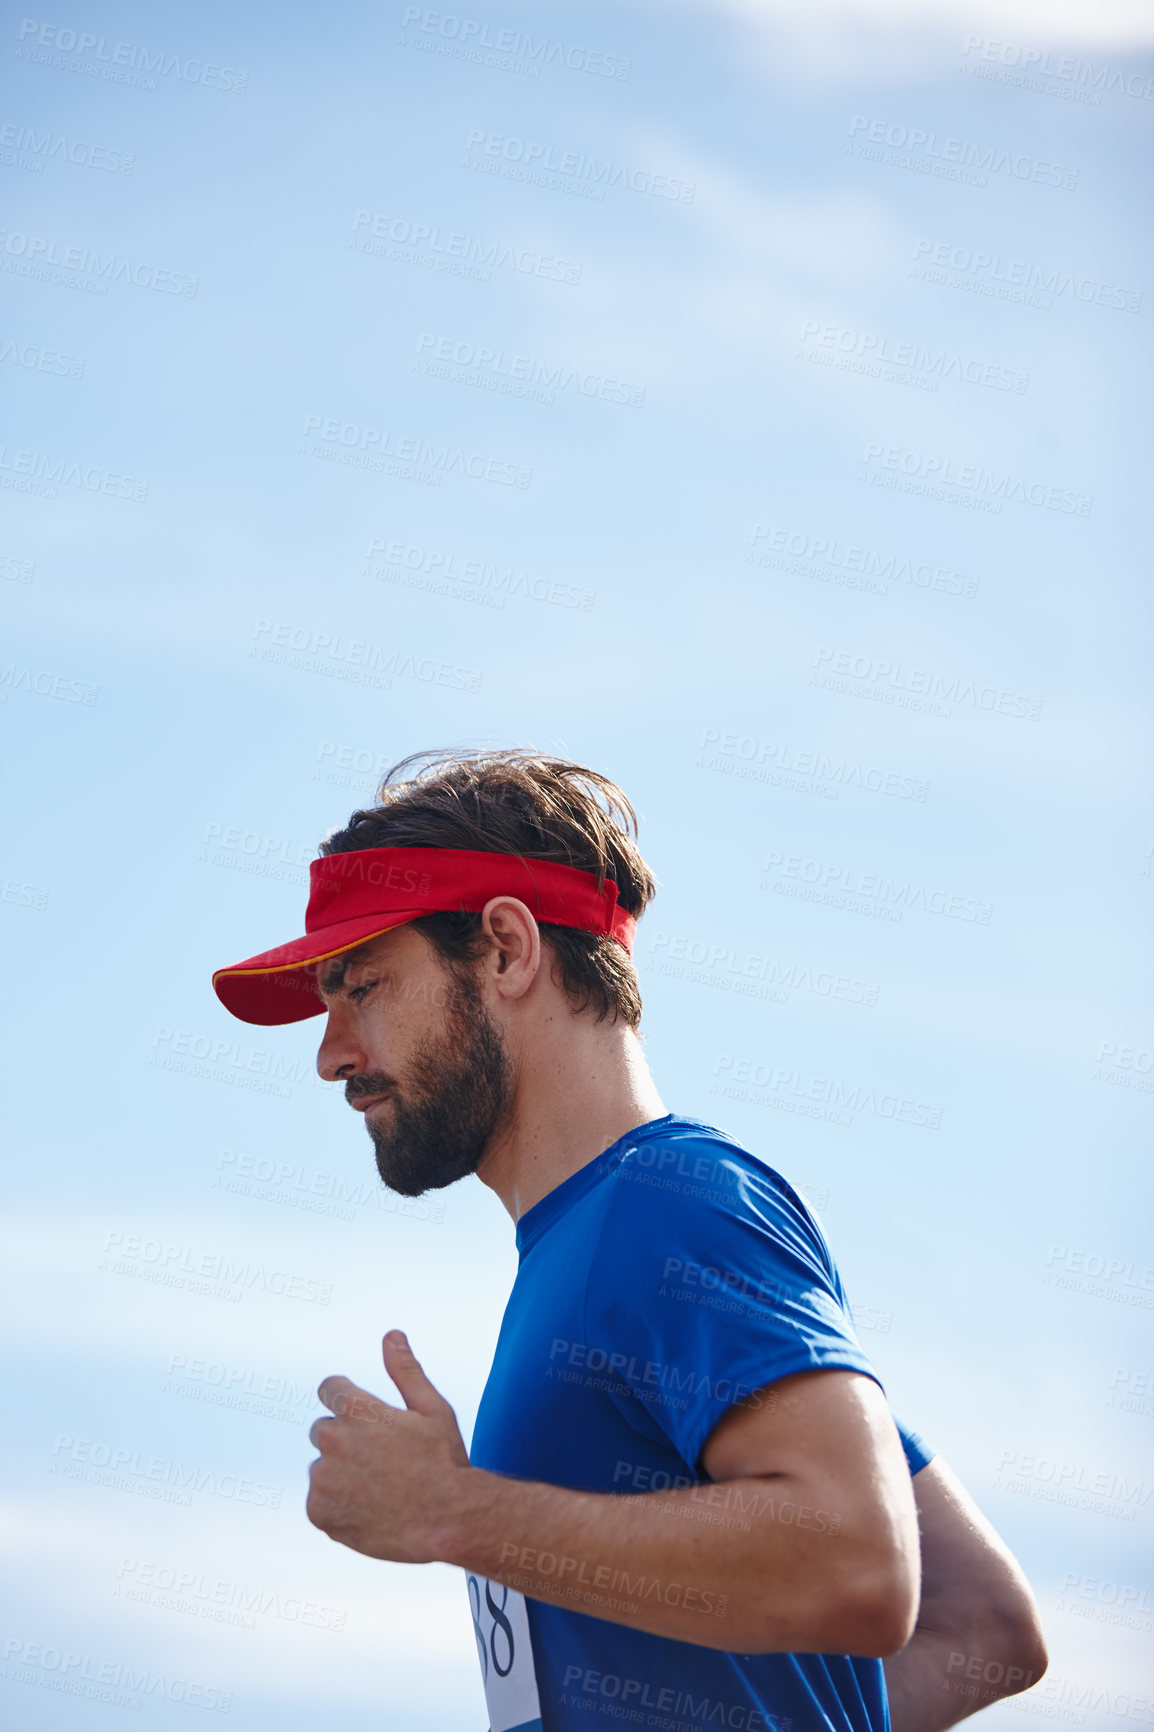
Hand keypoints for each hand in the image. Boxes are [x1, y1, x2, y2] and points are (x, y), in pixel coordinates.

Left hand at [307, 1331, 470, 1562]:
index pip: (329, 1388)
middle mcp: (332, 1440)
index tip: (367, 1419)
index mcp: (357, 1409)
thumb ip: (406, 1371)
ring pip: (323, 1468)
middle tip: (384, 1460)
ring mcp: (323, 1479)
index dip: (349, 1400)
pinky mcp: (318, 1512)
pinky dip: (338, 1505)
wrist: (448, 1521)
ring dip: (341, 1474)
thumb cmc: (445, 1461)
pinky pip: (320, 1501)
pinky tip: (370, 1509)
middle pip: (324, 1430)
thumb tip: (392, 1335)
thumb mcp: (433, 1409)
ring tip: (380, 1489)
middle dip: (347, 1439)